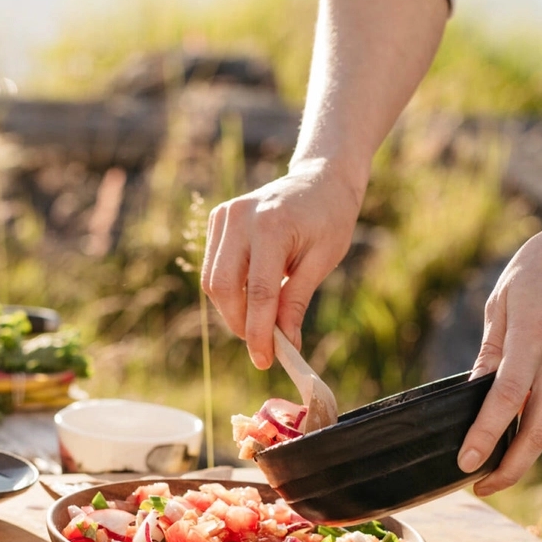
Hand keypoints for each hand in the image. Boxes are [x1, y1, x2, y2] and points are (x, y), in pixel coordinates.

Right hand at [202, 162, 361, 369]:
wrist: (320, 180)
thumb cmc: (329, 220)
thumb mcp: (322, 261)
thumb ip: (296, 301)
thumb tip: (283, 344)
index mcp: (272, 226)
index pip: (259, 292)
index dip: (260, 332)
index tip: (264, 361)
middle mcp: (240, 217)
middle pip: (224, 288)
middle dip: (240, 323)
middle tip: (262, 345)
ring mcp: (225, 215)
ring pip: (213, 281)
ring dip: (233, 310)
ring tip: (260, 320)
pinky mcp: (218, 219)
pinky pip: (214, 268)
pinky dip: (230, 291)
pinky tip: (253, 295)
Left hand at [459, 205, 541, 494]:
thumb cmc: (538, 270)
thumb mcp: (502, 303)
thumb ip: (491, 352)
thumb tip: (476, 395)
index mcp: (534, 335)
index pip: (508, 397)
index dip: (487, 434)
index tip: (466, 463)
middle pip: (538, 428)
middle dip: (511, 468)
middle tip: (481, 488)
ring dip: (522, 450)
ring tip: (491, 466)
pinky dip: (536, 423)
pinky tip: (515, 430)